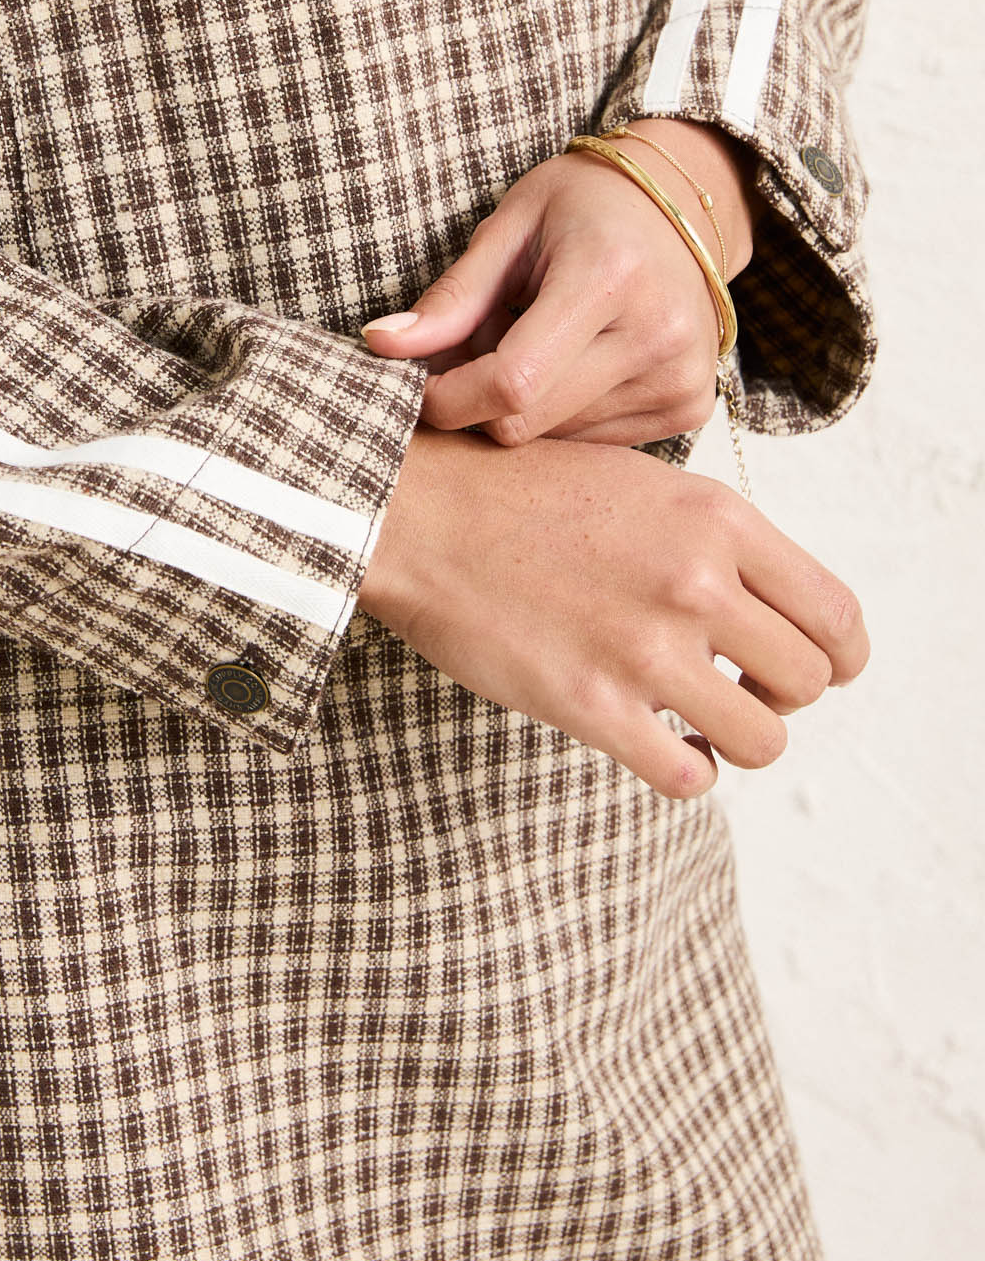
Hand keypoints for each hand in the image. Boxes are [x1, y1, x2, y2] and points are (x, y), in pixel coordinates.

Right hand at [358, 424, 867, 797]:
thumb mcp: (641, 484)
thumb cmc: (520, 493)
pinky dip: (685, 771)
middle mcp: (695, 581)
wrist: (420, 514)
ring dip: (737, 740)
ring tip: (698, 721)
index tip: (820, 669)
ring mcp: (645, 647)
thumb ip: (713, 538)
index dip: (841, 656)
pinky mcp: (593, 704)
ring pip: (762, 740)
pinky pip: (689, 777)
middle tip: (738, 689)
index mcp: (716, 520)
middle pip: (809, 681)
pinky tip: (658, 745)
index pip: (836, 613)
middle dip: (782, 698)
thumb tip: (769, 602)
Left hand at [361, 118, 761, 447]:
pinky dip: (560, 413)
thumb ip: (451, 298)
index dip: (448, 398)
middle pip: (526, 420)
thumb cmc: (585, 206)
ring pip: (554, 438)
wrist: (680, 206)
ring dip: (520, 405)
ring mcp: (679, 378)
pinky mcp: (689, 406)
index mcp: (608, 276)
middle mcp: (657, 334)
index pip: (512, 380)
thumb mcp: (509, 228)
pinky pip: (591, 442)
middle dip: (476, 400)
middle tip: (475, 347)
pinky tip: (570, 363)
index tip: (417, 384)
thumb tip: (381, 346)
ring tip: (530, 343)